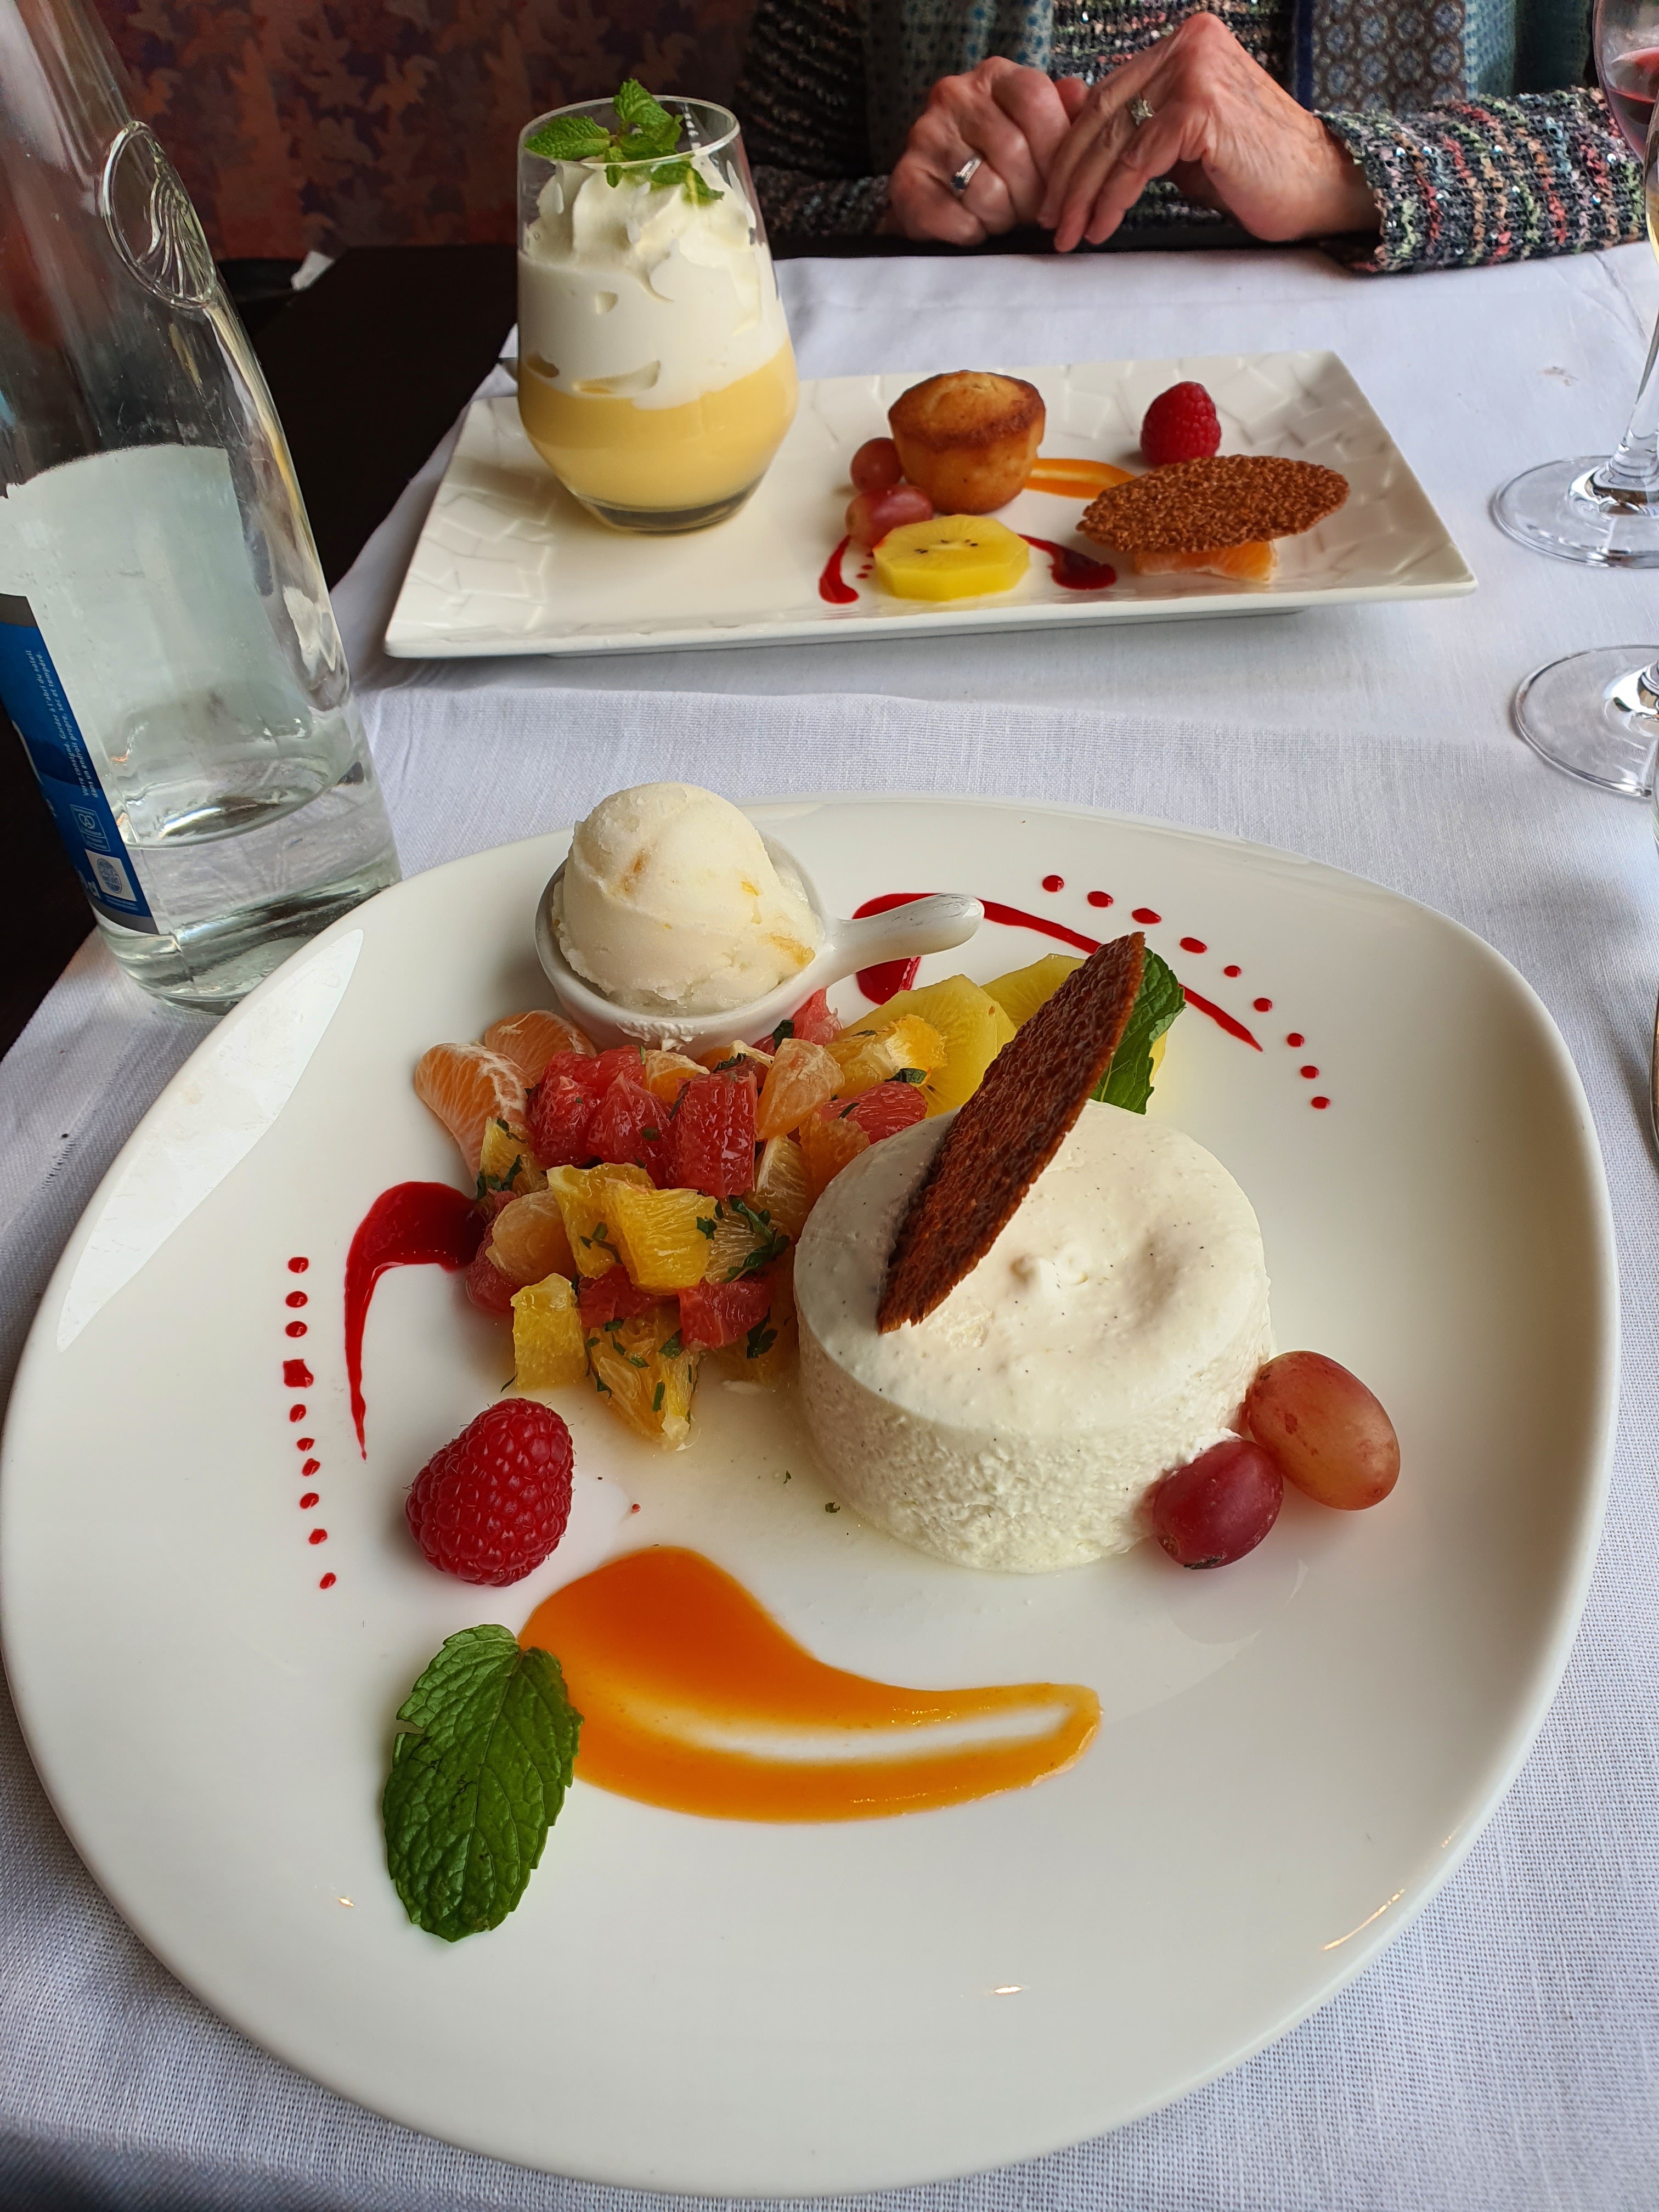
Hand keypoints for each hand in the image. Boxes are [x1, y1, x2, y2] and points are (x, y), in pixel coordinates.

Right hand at [886, 58, 1076, 244]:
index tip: (1062, 187)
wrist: (936, 193)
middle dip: (1033, 195)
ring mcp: (925, 136)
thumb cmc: (995, 161)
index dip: (1056, 152)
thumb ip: (1062, 114)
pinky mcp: (906, 181)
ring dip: (1003, 217)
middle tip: (1031, 212)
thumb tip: (1081, 98)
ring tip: (1001, 217)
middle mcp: (955, 95)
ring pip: (987, 191)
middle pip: (1013, 150)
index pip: (1035, 101)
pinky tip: (975, 228)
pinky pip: (956, 219)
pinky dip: (973, 232)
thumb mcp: (1034, 129)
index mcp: (994, 76)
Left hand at [1036, 14, 1378, 252]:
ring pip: (1114, 139)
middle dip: (1068, 175)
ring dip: (1084, 194)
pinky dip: (1113, 197)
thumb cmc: (1252, 169)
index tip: (1055, 194)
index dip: (1072, 148)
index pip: (1108, 95)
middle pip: (1103, 114)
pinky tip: (1102, 226)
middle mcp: (1188, 43)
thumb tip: (1071, 125)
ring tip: (1070, 234)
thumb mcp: (1181, 143)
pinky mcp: (1200, 107)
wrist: (1317, 184)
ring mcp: (1195, 70)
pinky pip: (1137, 159)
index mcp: (1184, 43)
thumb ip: (1136, 128)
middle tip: (1051, 220)